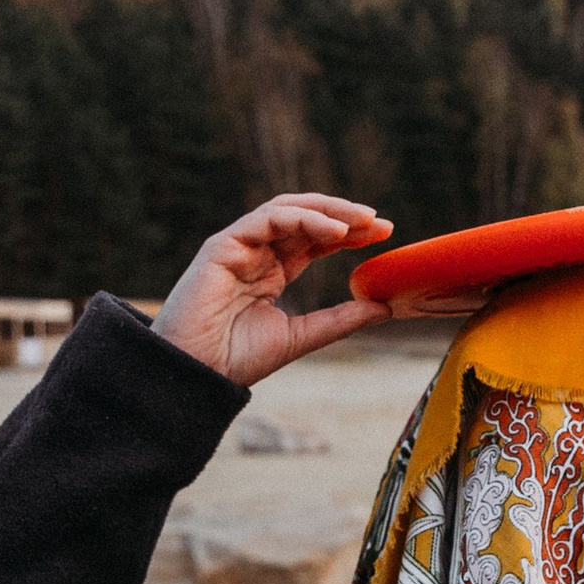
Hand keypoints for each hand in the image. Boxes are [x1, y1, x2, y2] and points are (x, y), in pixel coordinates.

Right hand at [150, 194, 394, 386]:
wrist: (196, 374)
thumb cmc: (237, 359)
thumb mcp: (301, 336)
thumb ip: (339, 320)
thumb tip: (384, 307)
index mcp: (272, 272)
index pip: (316, 241)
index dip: (350, 233)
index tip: (386, 235)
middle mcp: (257, 253)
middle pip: (306, 219)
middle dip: (345, 216)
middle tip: (382, 223)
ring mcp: (239, 246)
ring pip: (288, 210)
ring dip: (328, 211)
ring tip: (363, 221)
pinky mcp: (222, 245)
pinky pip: (267, 218)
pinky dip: (303, 219)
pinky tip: (333, 231)